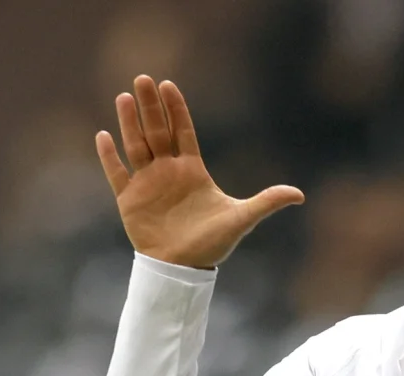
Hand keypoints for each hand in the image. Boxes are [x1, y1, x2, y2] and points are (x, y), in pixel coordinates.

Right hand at [96, 75, 304, 268]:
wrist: (184, 269)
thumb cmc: (213, 244)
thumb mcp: (243, 219)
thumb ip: (267, 202)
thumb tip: (300, 195)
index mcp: (192, 170)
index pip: (184, 132)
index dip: (177, 109)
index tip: (169, 84)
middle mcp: (168, 171)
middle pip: (158, 131)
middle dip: (150, 105)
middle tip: (142, 78)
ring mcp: (148, 183)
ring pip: (136, 145)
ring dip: (129, 122)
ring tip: (123, 97)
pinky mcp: (130, 200)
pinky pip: (117, 173)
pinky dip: (109, 156)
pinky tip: (103, 135)